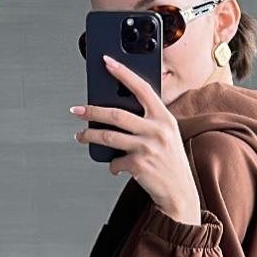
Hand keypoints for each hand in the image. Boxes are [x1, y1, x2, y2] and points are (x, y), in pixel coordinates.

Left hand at [70, 56, 202, 224]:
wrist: (179, 193)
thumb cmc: (170, 163)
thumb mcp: (166, 136)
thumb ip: (149, 121)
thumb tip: (116, 111)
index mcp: (165, 117)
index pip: (142, 88)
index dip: (123, 73)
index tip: (107, 62)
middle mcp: (157, 130)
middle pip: (117, 114)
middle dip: (92, 110)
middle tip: (77, 109)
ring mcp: (148, 148)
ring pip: (109, 136)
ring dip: (90, 136)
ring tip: (81, 136)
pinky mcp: (140, 165)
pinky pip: (115, 161)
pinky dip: (112, 165)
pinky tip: (115, 167)